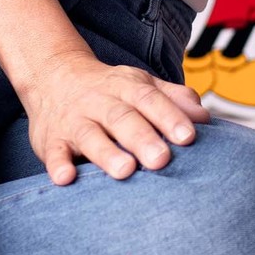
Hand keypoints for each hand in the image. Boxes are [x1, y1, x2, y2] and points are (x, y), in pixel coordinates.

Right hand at [21, 47, 211, 184]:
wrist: (53, 76)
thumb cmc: (110, 90)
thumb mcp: (141, 85)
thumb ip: (173, 98)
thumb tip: (204, 117)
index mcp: (126, 87)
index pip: (150, 100)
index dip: (170, 117)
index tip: (189, 137)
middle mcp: (100, 102)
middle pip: (122, 118)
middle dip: (142, 139)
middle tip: (162, 160)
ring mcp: (74, 121)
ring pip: (90, 135)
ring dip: (106, 153)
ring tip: (125, 170)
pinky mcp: (51, 141)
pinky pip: (53, 153)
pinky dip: (58, 165)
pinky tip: (66, 179)